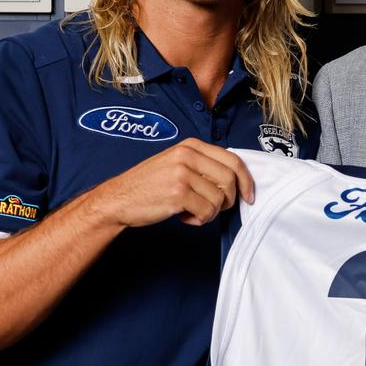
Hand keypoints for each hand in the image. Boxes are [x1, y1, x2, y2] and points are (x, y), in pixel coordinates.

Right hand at [97, 138, 254, 227]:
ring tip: (190, 211)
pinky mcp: (178, 193)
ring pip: (219, 199)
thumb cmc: (149, 185)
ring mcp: (182, 173)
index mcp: (191, 145)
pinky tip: (183, 217)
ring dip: (209, 212)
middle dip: (227, 201)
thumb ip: (203, 165)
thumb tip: (236, 179)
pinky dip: (198, 220)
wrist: (118, 199)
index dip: (246, 181)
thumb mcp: (176, 163)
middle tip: (212, 208)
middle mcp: (187, 155)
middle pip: (230, 180)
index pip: (233, 160)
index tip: (248, 196)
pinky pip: (206, 212)